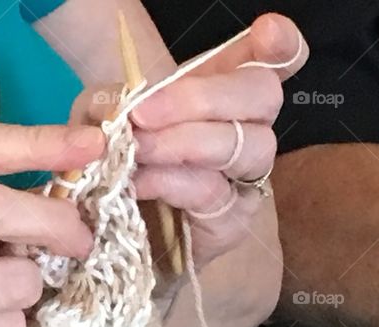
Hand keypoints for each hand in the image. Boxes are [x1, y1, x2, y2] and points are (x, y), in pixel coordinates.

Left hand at [74, 13, 307, 272]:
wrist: (112, 242)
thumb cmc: (115, 170)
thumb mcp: (99, 123)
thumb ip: (111, 102)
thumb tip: (126, 104)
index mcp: (221, 94)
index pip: (269, 63)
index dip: (279, 46)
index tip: (267, 33)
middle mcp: (246, 130)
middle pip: (262, 95)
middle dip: (201, 98)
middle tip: (144, 115)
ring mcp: (246, 178)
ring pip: (247, 146)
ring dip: (186, 143)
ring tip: (139, 152)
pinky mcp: (233, 221)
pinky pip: (214, 192)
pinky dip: (173, 183)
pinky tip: (141, 184)